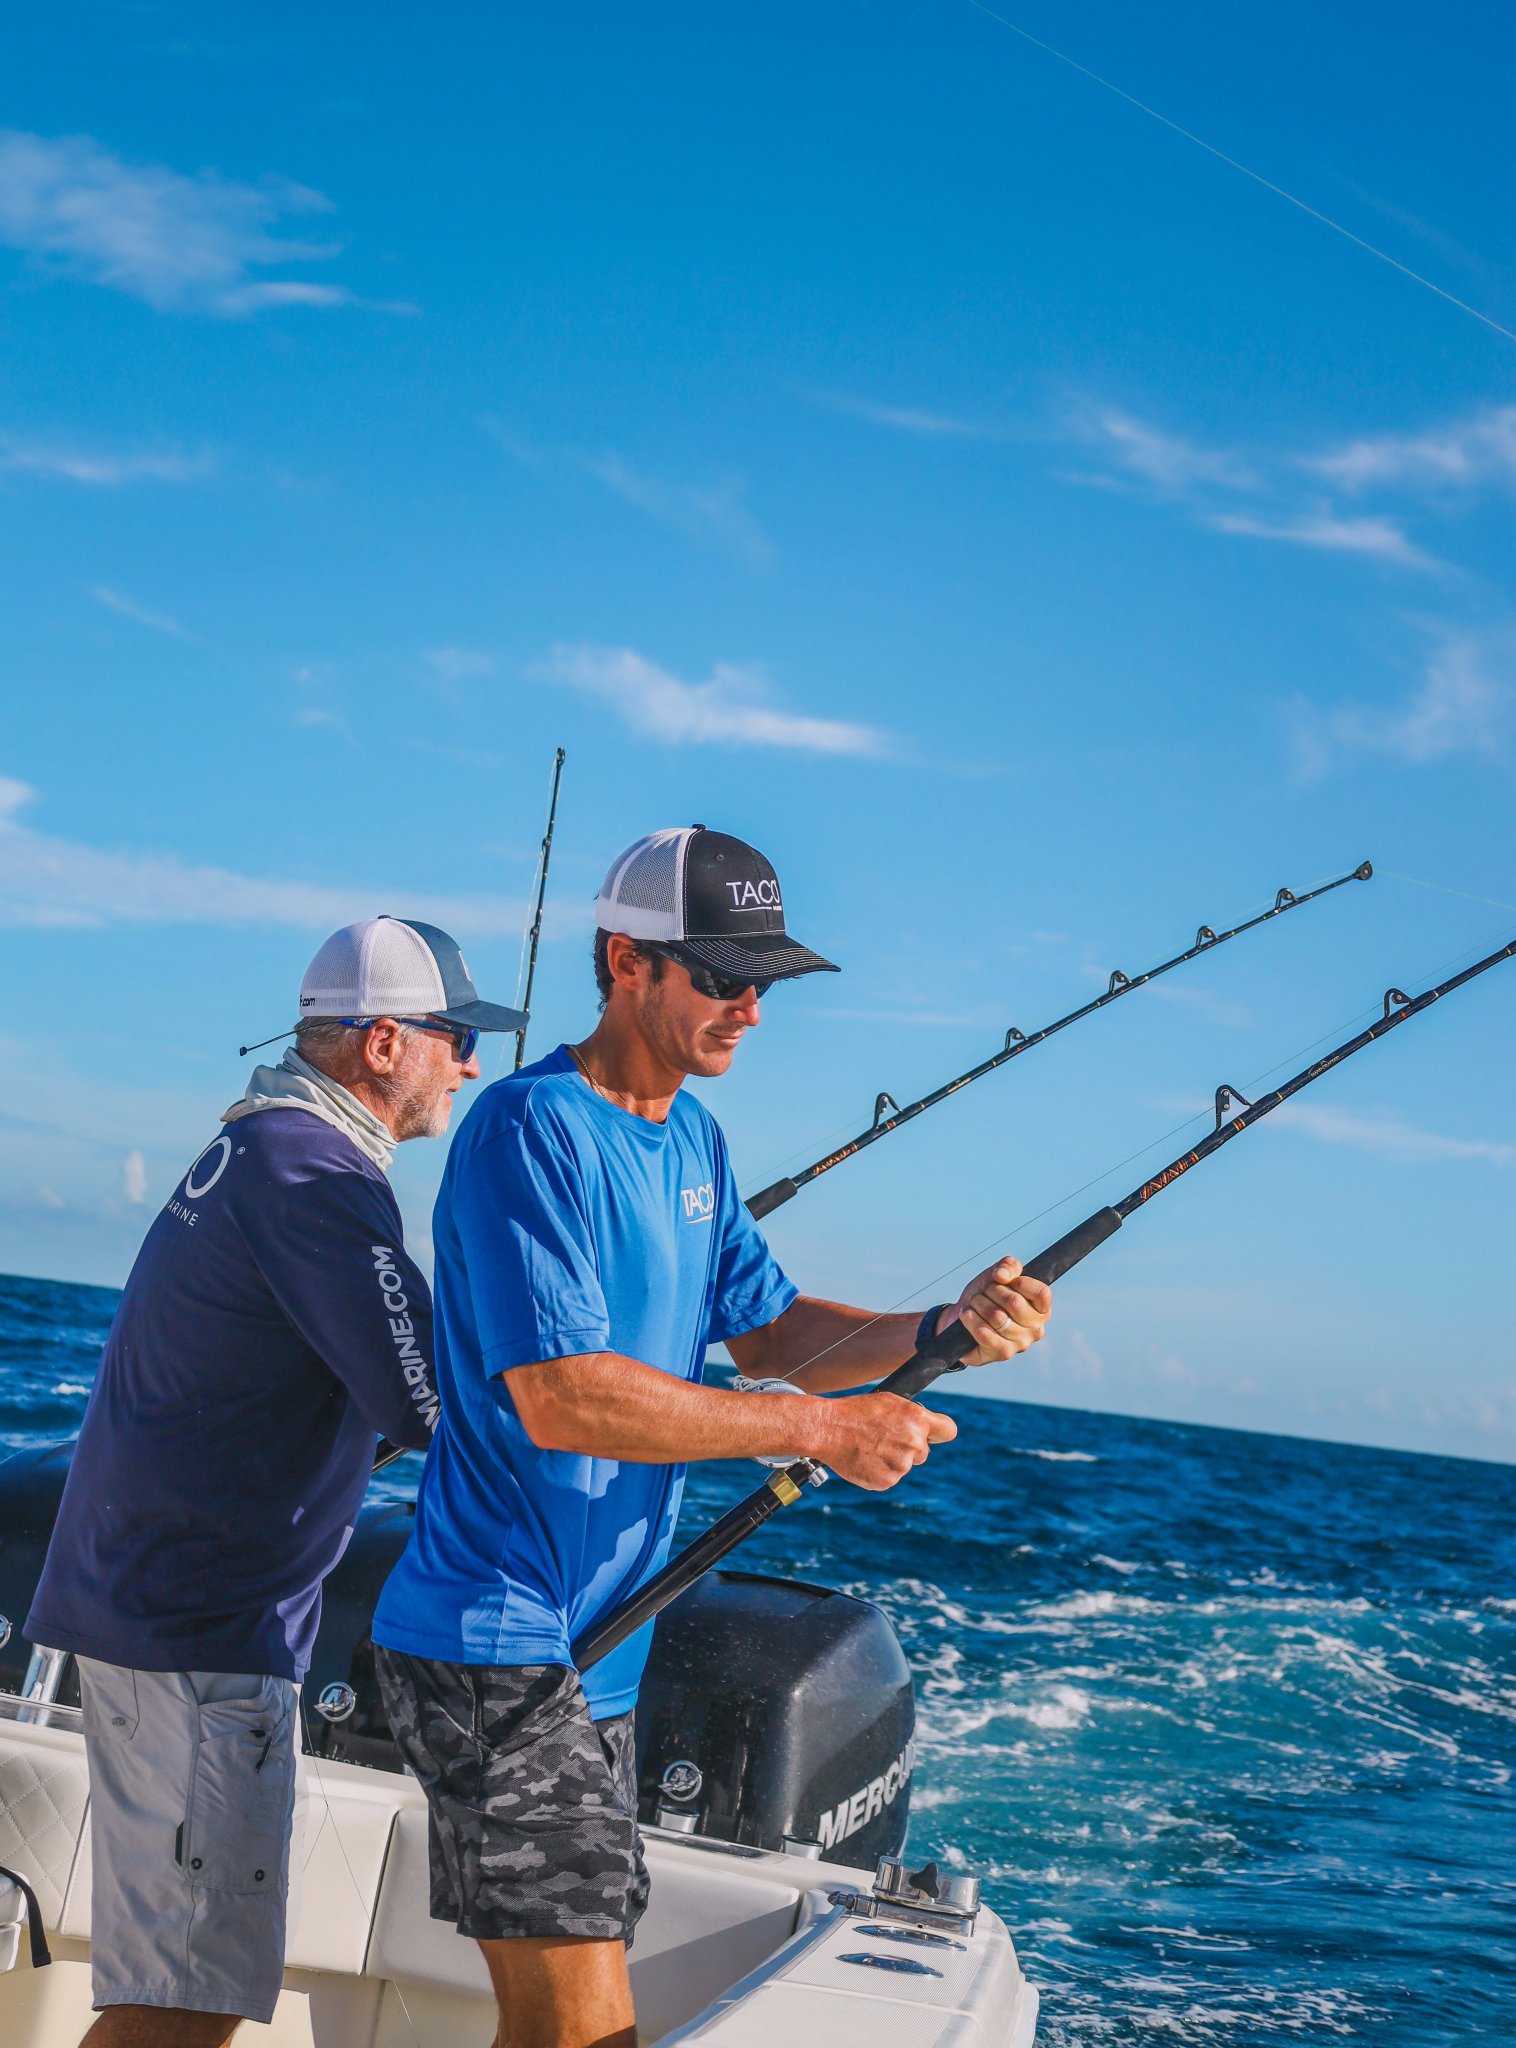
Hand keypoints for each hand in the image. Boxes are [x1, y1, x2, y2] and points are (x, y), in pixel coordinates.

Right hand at [813, 1391, 956, 1489]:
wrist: (828, 1429)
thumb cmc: (856, 1412)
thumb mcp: (890, 1402)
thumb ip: (912, 1416)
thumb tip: (925, 1427)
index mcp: (917, 1419)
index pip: (948, 1430)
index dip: (939, 1433)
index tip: (933, 1435)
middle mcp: (914, 1443)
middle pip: (923, 1452)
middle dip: (909, 1449)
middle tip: (885, 1439)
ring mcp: (901, 1464)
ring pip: (905, 1466)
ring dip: (892, 1460)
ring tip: (869, 1447)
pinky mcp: (887, 1481)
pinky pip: (890, 1478)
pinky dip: (879, 1472)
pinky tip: (865, 1459)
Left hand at [941, 1257, 1050, 1366]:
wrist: (963, 1316)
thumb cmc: (986, 1296)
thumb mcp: (998, 1275)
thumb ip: (1008, 1266)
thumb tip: (1002, 1275)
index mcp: (1041, 1309)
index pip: (1041, 1292)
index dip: (1020, 1281)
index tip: (1002, 1279)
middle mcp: (1036, 1329)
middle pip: (1014, 1302)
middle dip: (991, 1291)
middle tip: (982, 1293)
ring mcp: (1021, 1344)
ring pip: (997, 1317)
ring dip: (978, 1305)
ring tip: (973, 1304)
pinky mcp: (1002, 1354)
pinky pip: (985, 1335)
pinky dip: (971, 1321)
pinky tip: (967, 1315)